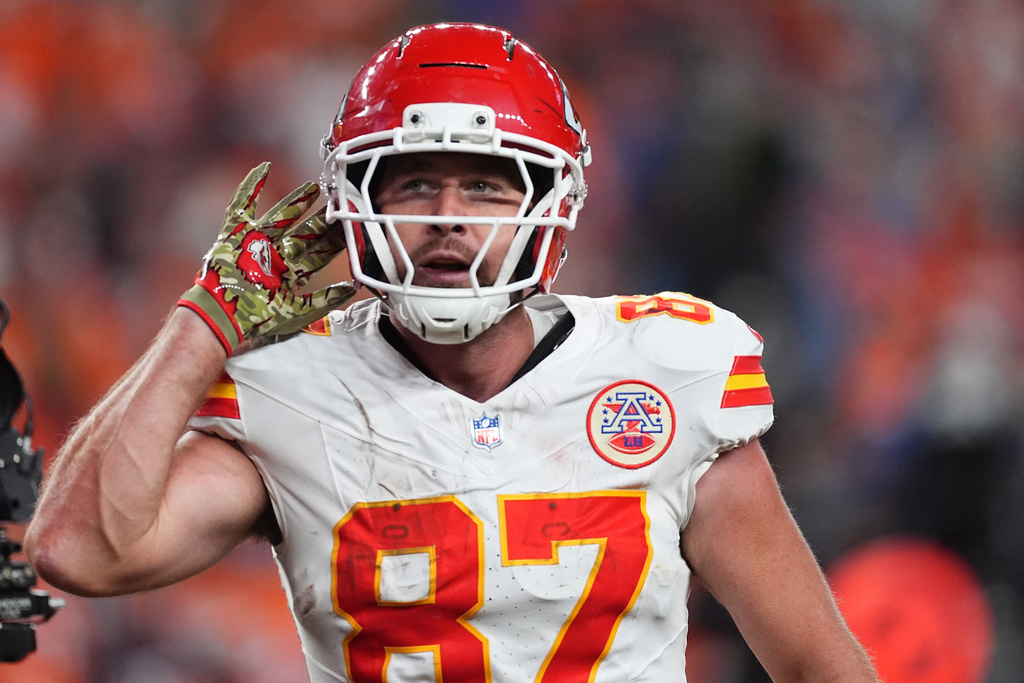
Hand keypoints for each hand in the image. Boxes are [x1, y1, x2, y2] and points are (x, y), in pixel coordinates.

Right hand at [178, 162, 355, 353]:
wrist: (221, 316)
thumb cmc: (256, 318)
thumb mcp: (298, 312)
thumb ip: (325, 300)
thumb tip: (353, 288)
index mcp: (291, 271)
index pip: (320, 251)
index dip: (337, 239)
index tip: (354, 225)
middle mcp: (276, 253)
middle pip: (305, 231)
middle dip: (324, 219)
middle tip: (341, 201)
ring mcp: (256, 242)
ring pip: (281, 215)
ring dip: (297, 200)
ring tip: (314, 186)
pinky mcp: (235, 233)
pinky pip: (243, 204)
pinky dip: (251, 185)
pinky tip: (264, 167)